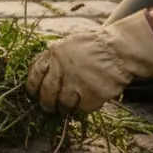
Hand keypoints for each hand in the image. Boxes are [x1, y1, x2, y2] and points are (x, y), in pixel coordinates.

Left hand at [27, 10, 152, 112]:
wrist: (120, 50)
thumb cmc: (95, 46)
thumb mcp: (68, 44)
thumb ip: (54, 57)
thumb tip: (40, 72)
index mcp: (54, 54)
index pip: (35, 74)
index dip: (31, 87)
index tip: (32, 93)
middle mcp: (62, 69)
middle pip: (47, 93)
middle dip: (46, 103)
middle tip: (48, 107)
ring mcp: (77, 83)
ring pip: (63, 103)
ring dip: (63, 108)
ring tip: (66, 108)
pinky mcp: (92, 95)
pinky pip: (83, 107)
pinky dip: (83, 106)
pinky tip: (86, 101)